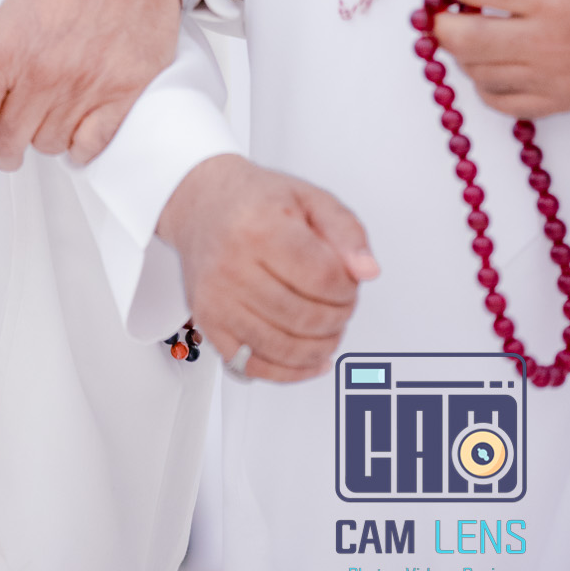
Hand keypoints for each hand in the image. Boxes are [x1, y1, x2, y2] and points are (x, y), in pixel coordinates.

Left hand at [0, 0, 181, 205]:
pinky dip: (79, 145)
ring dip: (45, 138)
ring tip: (56, 104)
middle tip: (16, 125)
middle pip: (6, 143)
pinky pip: (87, 148)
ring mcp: (83, 84)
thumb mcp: (7, 20)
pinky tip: (81, 121)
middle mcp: (40, 72)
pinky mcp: (122, 92)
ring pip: (47, 148)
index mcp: (4, 50)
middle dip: (5, 144)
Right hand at [157, 154, 378, 382]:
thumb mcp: (310, 199)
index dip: (349, 287)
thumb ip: (347, 232)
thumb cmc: (255, 201)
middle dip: (339, 317)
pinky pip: (254, 366)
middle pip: (308, 317)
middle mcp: (232, 265)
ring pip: (286, 348)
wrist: (202, 203)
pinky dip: (290, 371)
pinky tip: (309, 359)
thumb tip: (367, 270)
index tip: (348, 281)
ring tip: (327, 328)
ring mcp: (218, 298)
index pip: (324, 279)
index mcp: (260, 227)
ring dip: (321, 346)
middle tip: (341, 303)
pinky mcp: (209, 322)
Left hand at [433, 0, 569, 115]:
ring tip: (473, 29)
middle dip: (443, 20)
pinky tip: (492, 62)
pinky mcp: (563, 101)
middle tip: (446, 6)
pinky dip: (485, 83)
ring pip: (479, 73)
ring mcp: (554, 77)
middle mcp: (548, 40)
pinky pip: (503, 103)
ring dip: (463, 50)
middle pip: (465, 39)